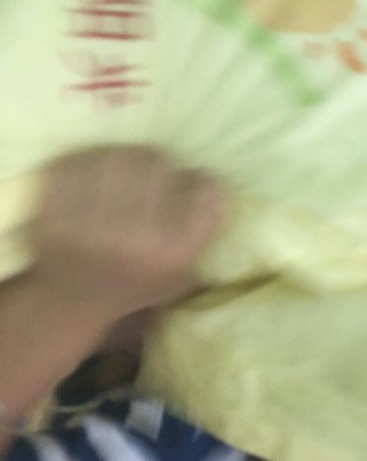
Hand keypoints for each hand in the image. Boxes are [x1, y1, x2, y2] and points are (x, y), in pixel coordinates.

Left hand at [30, 147, 224, 327]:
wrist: (70, 304)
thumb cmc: (135, 284)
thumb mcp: (183, 272)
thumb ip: (204, 229)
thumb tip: (219, 181)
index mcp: (173, 254)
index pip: (204, 190)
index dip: (198, 181)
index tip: (188, 184)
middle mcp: (134, 241)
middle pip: (157, 164)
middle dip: (158, 163)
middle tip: (152, 171)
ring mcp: (89, 228)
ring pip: (116, 156)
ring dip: (123, 156)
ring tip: (123, 168)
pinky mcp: (53, 216)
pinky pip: (76, 163)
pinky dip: (86, 160)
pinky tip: (93, 170)